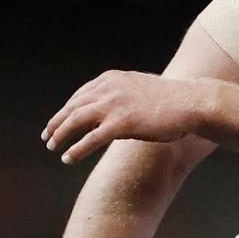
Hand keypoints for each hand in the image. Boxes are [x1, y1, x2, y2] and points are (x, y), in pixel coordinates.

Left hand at [42, 70, 202, 163]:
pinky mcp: (121, 124)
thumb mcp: (141, 89)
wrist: (190, 103)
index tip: (59, 121)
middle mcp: (108, 89)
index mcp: (112, 79)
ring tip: (53, 147)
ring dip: (60, 135)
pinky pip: (89, 139)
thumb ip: (123, 95)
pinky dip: (76, 150)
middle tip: (48, 136)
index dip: (66, 109)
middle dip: (57, 122)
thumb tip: (113, 110)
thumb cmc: (172, 99)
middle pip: (72, 107)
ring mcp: (113, 105)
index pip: (80, 95)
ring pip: (75, 121)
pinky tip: (68, 158)